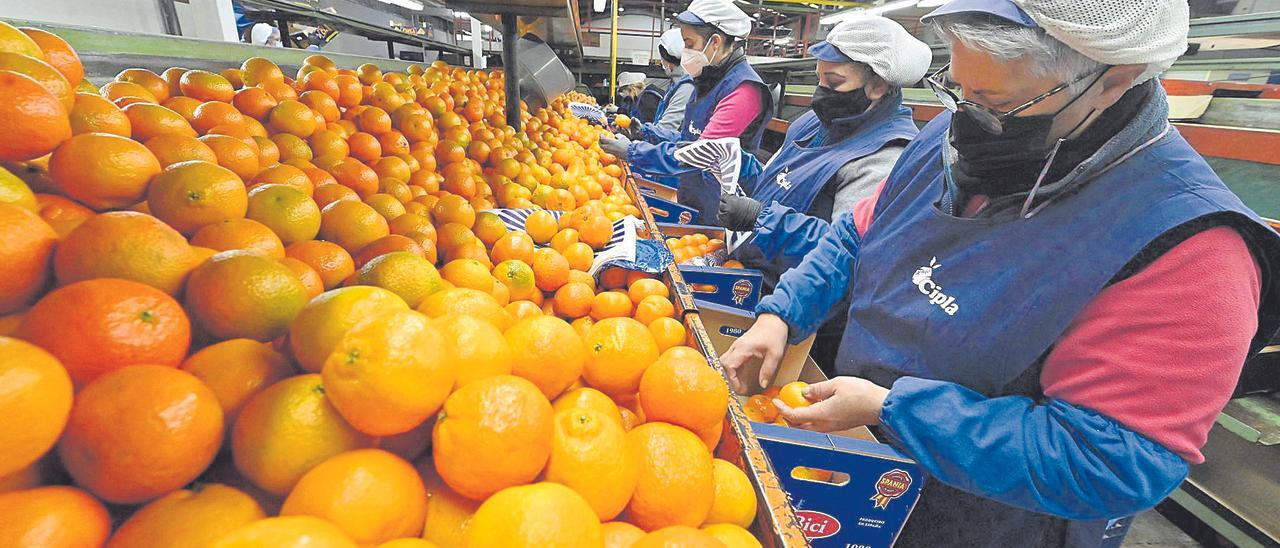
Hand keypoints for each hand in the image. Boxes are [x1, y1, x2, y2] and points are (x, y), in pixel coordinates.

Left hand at [599, 133, 630, 159]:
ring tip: (604, 143)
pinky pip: (607, 151)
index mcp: (611, 142)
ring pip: (603, 149)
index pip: (602, 139)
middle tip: (601, 139)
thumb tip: (615, 136)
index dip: (601, 136)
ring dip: (602, 145)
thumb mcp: (623, 138)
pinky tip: (609, 146)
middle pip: (601, 145)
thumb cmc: (627, 144)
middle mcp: (609, 148)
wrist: (630, 153)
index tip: (601, 134)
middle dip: (600, 141)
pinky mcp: (614, 155)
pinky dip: (606, 148)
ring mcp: (611, 152)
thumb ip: (618, 136)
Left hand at [718, 194, 762, 230]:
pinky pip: (722, 222)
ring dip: (723, 212)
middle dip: (724, 205)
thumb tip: (729, 199)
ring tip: (728, 212)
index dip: (725, 197)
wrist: (760, 219)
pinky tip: (729, 218)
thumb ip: (734, 199)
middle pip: (721, 205)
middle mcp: (729, 210)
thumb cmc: (755, 209)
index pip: (723, 197)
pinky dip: (724, 220)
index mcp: (732, 202)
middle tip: (728, 205)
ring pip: (720, 215)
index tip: (726, 198)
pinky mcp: (730, 226)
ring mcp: (728, 219)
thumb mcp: (743, 199)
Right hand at [720, 313, 788, 393]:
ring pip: (727, 363)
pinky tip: (742, 378)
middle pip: (724, 364)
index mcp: (744, 347)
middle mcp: (737, 346)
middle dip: (729, 378)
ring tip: (741, 386)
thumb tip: (762, 383)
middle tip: (738, 388)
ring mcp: (737, 346)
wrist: (774, 319)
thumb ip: (768, 370)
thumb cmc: (774, 332)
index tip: (739, 388)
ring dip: (732, 375)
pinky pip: (732, 360)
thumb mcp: (775, 353)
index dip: (732, 379)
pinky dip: (735, 370)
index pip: (729, 365)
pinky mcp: (740, 347)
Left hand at [774, 377, 889, 431]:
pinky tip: (814, 407)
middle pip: (799, 426)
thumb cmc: (862, 395)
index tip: (776, 401)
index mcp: (821, 415)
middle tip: (783, 406)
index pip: (794, 416)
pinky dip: (810, 418)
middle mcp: (825, 425)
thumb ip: (818, 389)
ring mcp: (832, 427)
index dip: (782, 409)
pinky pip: (819, 425)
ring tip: (797, 406)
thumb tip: (805, 392)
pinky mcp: (839, 426)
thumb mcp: (836, 384)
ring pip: (808, 428)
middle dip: (788, 418)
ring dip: (799, 419)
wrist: (881, 406)